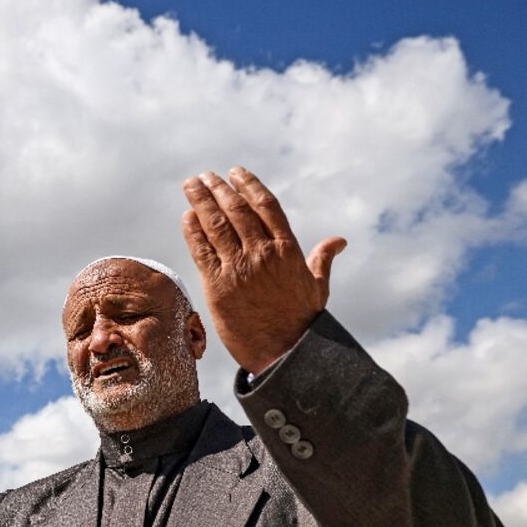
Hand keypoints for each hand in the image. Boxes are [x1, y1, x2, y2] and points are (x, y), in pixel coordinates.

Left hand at [181, 167, 346, 374]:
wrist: (284, 354)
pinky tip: (187, 217)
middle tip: (204, 176)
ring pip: (215, 224)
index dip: (249, 184)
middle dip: (218, 188)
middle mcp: (262, 253)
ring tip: (191, 185)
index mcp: (287, 249)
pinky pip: (201, 250)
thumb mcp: (318, 286)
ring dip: (200, 201)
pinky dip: (193, 230)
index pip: (265, 205)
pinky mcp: (217, 286)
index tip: (235, 172)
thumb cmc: (302, 322)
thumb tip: (339, 241)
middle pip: (236, 210)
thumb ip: (322, 259)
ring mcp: (238, 268)